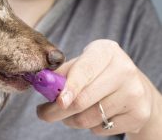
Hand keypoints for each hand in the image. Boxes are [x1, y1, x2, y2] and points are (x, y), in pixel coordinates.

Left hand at [37, 40, 161, 138]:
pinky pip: (101, 129)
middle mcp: (124, 69)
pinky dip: (89, 127)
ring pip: (88, 118)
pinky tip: (93, 115)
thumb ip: (63, 73)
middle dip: (56, 111)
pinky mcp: (138, 113)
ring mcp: (134, 92)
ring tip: (68, 113)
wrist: (133, 87)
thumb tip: (42, 85)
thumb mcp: (83, 64)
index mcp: (106, 51)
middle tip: (43, 114)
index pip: (84, 71)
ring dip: (70, 120)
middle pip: (83, 100)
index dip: (69, 87)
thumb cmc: (98, 73)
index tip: (58, 101)